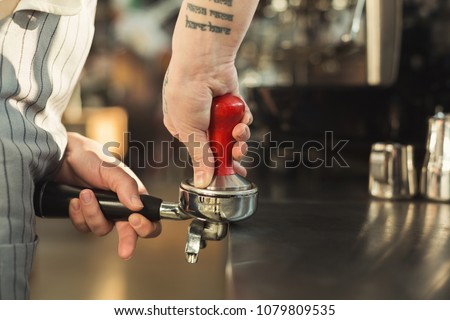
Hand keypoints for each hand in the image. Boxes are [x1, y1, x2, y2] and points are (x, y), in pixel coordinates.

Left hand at [53, 132, 160, 259]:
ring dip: (92, 214)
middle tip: (124, 251)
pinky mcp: (86, 215)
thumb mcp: (111, 169)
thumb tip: (138, 206)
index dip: (146, 226)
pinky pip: (84, 227)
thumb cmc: (91, 157)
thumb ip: (126, 186)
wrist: (62, 156)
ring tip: (84, 194)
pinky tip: (75, 200)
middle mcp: (120, 206)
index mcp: (134, 195)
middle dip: (127, 241)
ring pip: (102, 229)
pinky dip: (78, 215)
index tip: (135, 221)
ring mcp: (103, 212)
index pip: (150, 218)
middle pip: (130, 233)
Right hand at [162, 62, 251, 188]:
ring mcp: (217, 112)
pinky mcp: (232, 102)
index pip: (201, 153)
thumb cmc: (186, 91)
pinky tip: (242, 119)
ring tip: (239, 133)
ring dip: (240, 137)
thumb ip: (199, 157)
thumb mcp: (189, 131)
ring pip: (234, 134)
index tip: (226, 173)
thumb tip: (202, 182)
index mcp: (183, 129)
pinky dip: (245, 120)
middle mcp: (200, 121)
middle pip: (221, 145)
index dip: (215, 164)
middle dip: (231, 152)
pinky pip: (243, 118)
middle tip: (237, 154)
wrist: (203, 62)